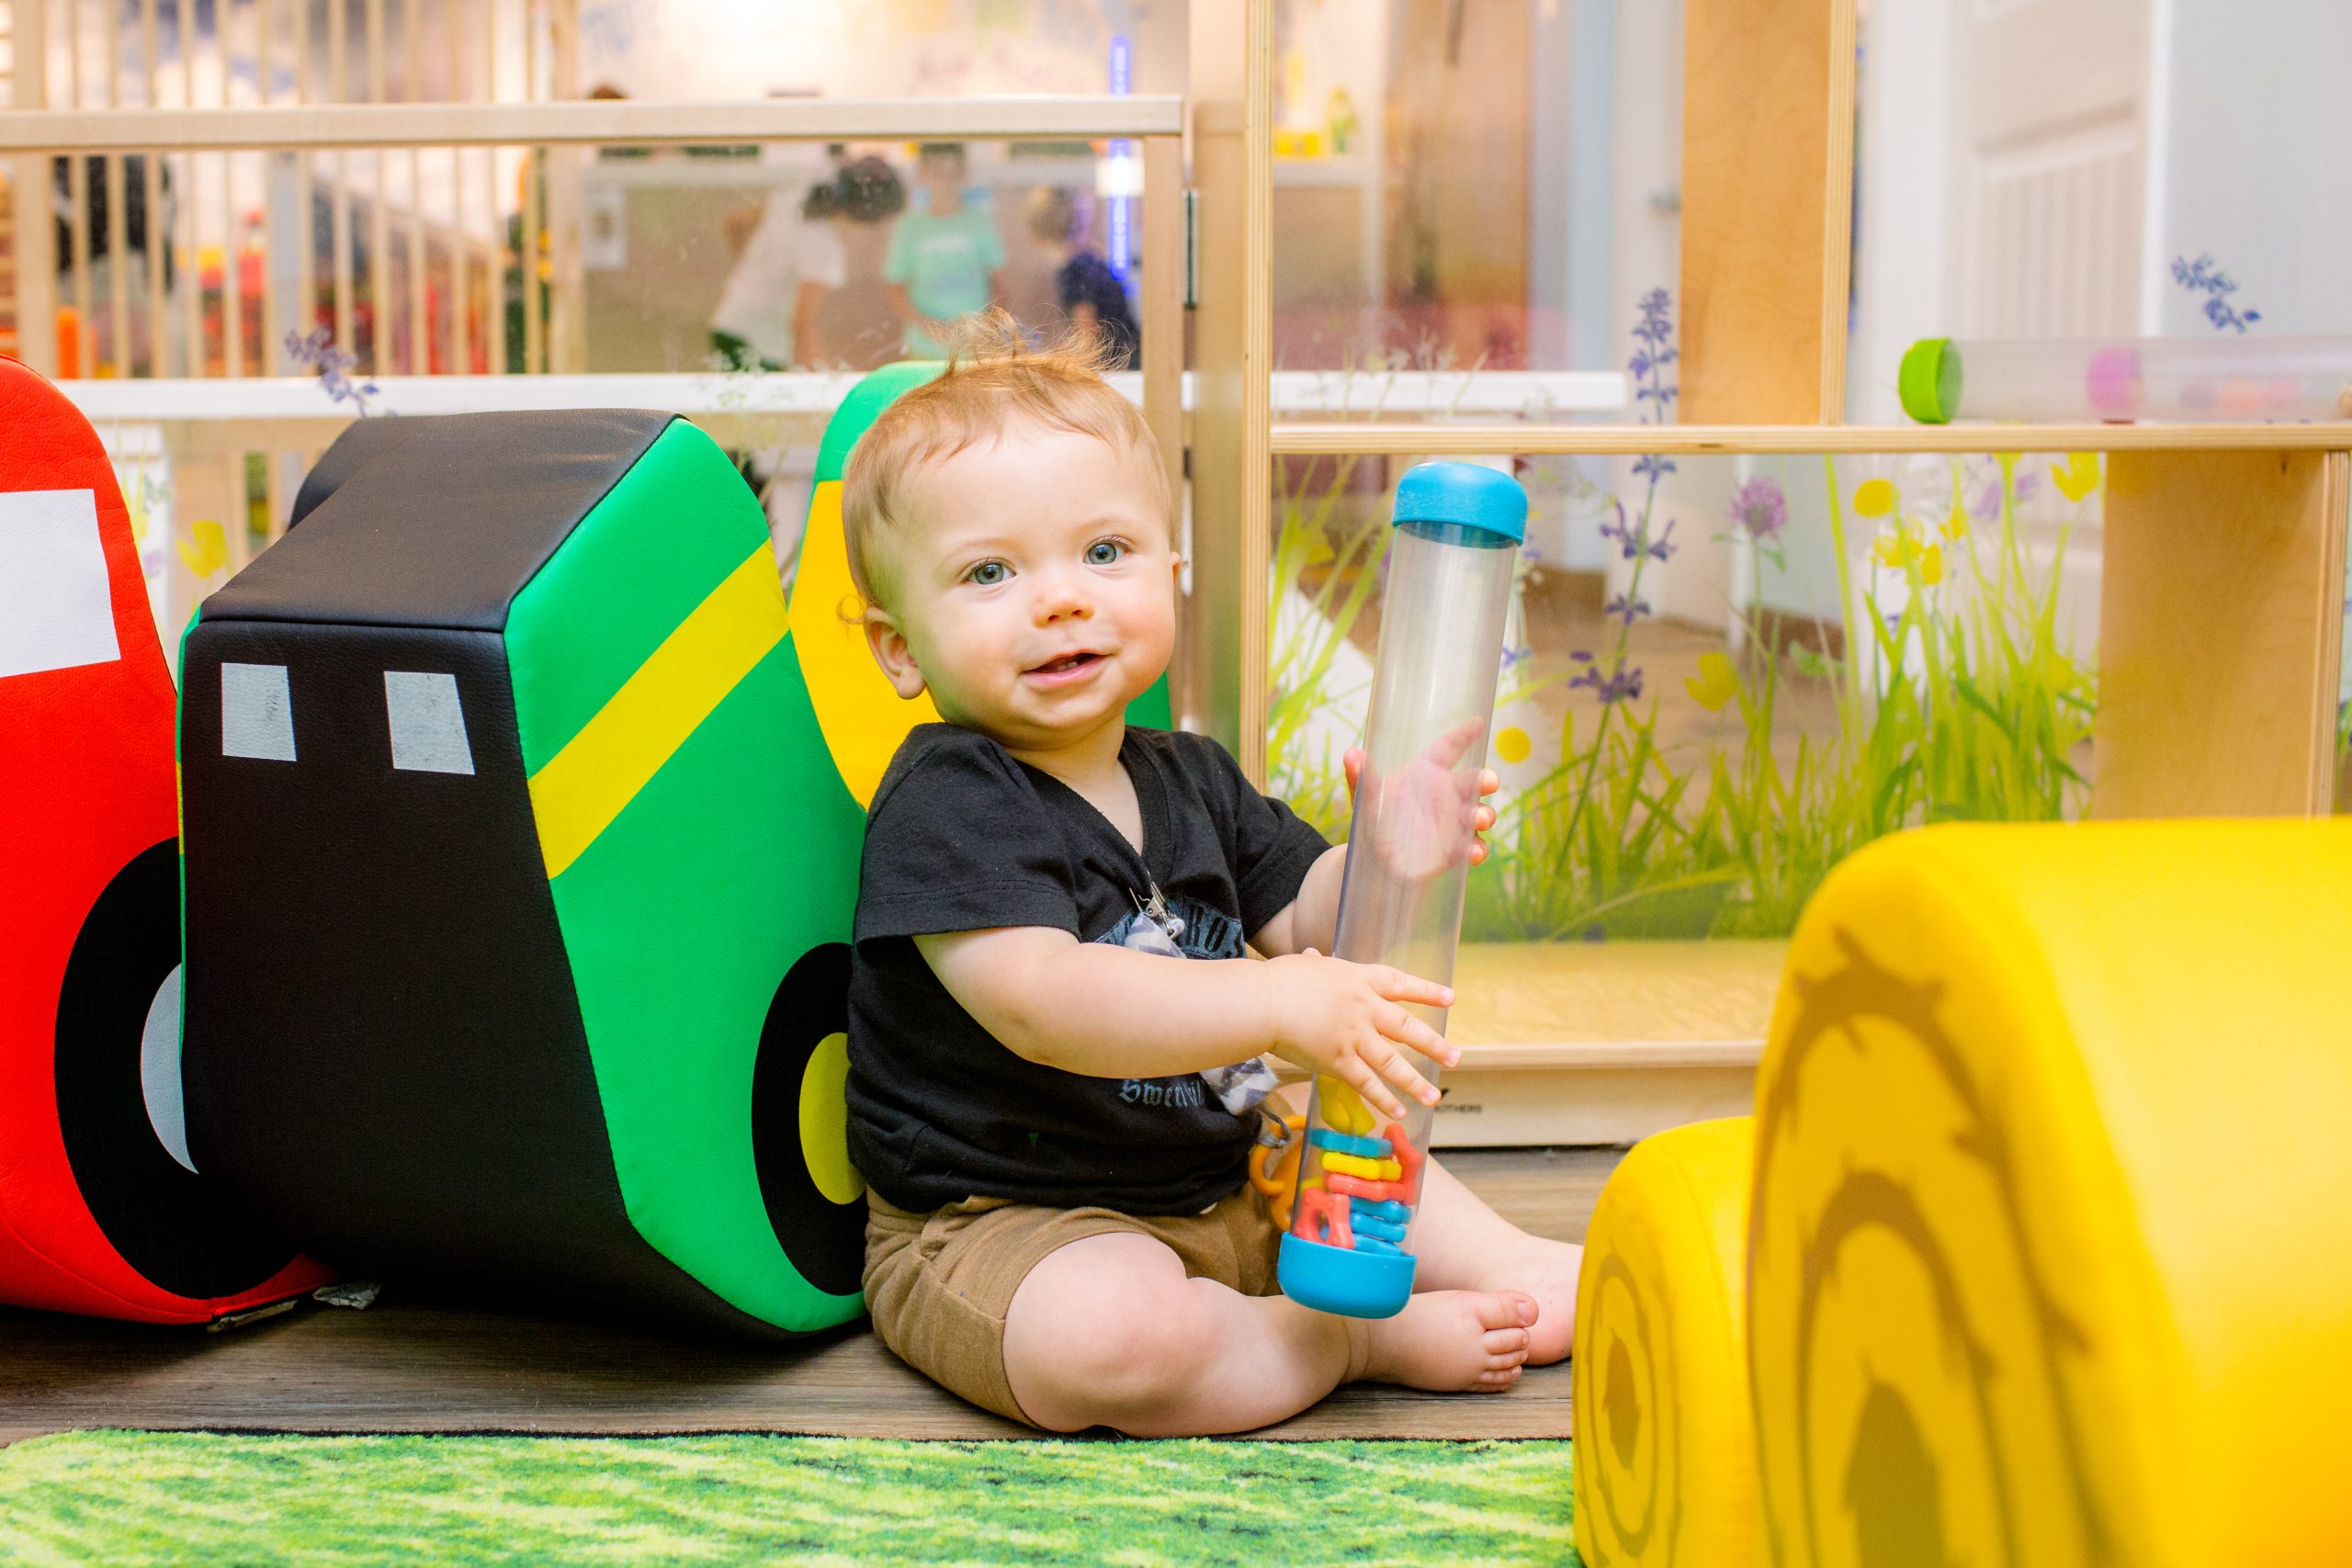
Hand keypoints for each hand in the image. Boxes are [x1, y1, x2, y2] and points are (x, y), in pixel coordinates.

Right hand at [1262, 949, 1459, 1119]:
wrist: (1265, 1003)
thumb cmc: (1281, 980)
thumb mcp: (1308, 966)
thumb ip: (1318, 965)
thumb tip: (1314, 955)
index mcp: (1359, 980)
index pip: (1400, 984)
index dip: (1426, 992)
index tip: (1449, 998)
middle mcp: (1365, 1009)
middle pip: (1407, 1028)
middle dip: (1434, 1044)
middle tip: (1455, 1057)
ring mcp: (1355, 1037)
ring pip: (1393, 1063)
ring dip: (1415, 1081)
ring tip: (1434, 1096)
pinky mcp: (1339, 1062)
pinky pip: (1367, 1083)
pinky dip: (1384, 1098)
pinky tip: (1400, 1111)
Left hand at [1343, 718, 1501, 879]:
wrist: (1377, 861)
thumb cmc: (1375, 820)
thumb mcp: (1366, 798)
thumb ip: (1361, 776)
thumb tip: (1350, 754)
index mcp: (1427, 773)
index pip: (1448, 748)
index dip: (1463, 735)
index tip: (1478, 723)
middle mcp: (1446, 794)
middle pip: (1472, 782)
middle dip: (1484, 780)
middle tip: (1490, 781)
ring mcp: (1454, 822)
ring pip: (1478, 813)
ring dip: (1483, 814)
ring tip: (1479, 820)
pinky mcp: (1456, 849)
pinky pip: (1473, 846)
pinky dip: (1477, 848)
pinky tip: (1473, 852)